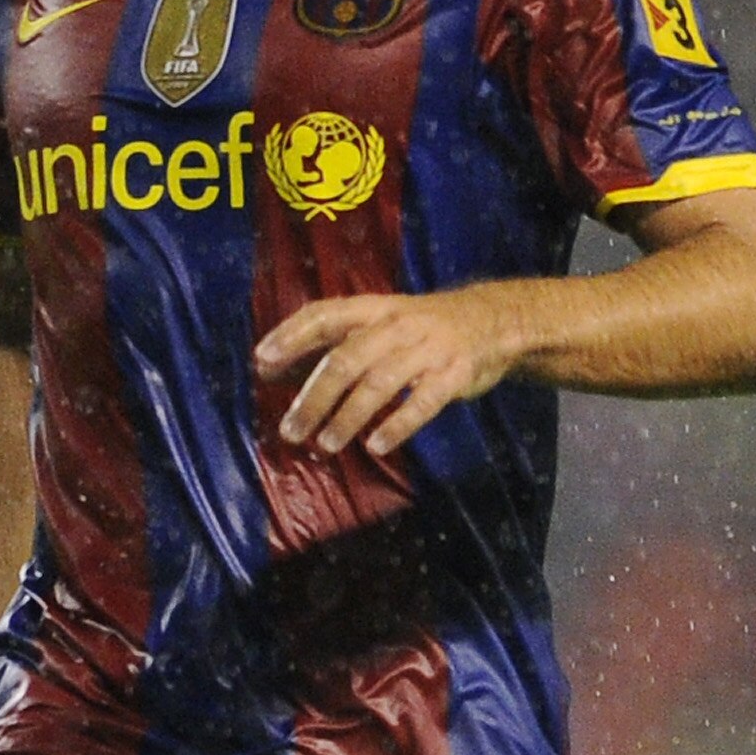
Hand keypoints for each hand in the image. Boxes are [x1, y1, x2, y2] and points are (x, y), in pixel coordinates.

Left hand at [253, 284, 522, 457]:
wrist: (493, 320)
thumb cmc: (423, 329)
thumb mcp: (382, 323)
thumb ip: (336, 344)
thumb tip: (276, 370)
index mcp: (374, 308)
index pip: (324, 315)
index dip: (291, 336)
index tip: (262, 360)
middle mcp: (397, 325)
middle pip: (346, 360)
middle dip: (314, 398)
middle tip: (291, 430)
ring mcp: (428, 349)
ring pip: (378, 384)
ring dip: (348, 417)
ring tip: (326, 444)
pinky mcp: (454, 374)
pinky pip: (422, 402)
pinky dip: (397, 425)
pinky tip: (376, 446)